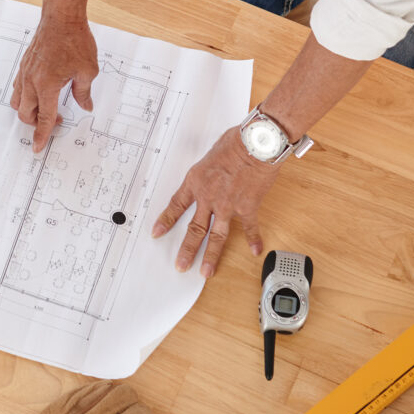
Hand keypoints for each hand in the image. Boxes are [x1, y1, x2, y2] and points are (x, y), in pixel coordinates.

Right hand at [10, 13, 97, 152]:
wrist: (61, 16)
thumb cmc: (74, 39)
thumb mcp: (88, 70)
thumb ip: (84, 92)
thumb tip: (86, 106)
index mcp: (47, 86)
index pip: (44, 118)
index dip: (42, 135)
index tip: (38, 148)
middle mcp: (32, 81)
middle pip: (25, 113)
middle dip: (36, 124)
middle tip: (55, 122)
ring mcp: (25, 72)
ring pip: (17, 101)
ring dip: (28, 110)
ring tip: (45, 108)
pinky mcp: (25, 64)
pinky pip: (18, 87)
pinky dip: (25, 96)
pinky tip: (38, 92)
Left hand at [151, 129, 282, 277]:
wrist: (256, 144)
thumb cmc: (235, 141)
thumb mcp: (210, 154)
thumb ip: (208, 169)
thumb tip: (211, 173)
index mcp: (196, 181)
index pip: (176, 205)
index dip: (166, 220)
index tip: (157, 232)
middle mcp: (209, 197)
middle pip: (194, 229)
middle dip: (186, 249)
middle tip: (180, 265)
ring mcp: (228, 205)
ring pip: (216, 236)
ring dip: (211, 255)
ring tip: (206, 272)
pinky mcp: (247, 207)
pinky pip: (249, 228)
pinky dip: (253, 239)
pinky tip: (255, 250)